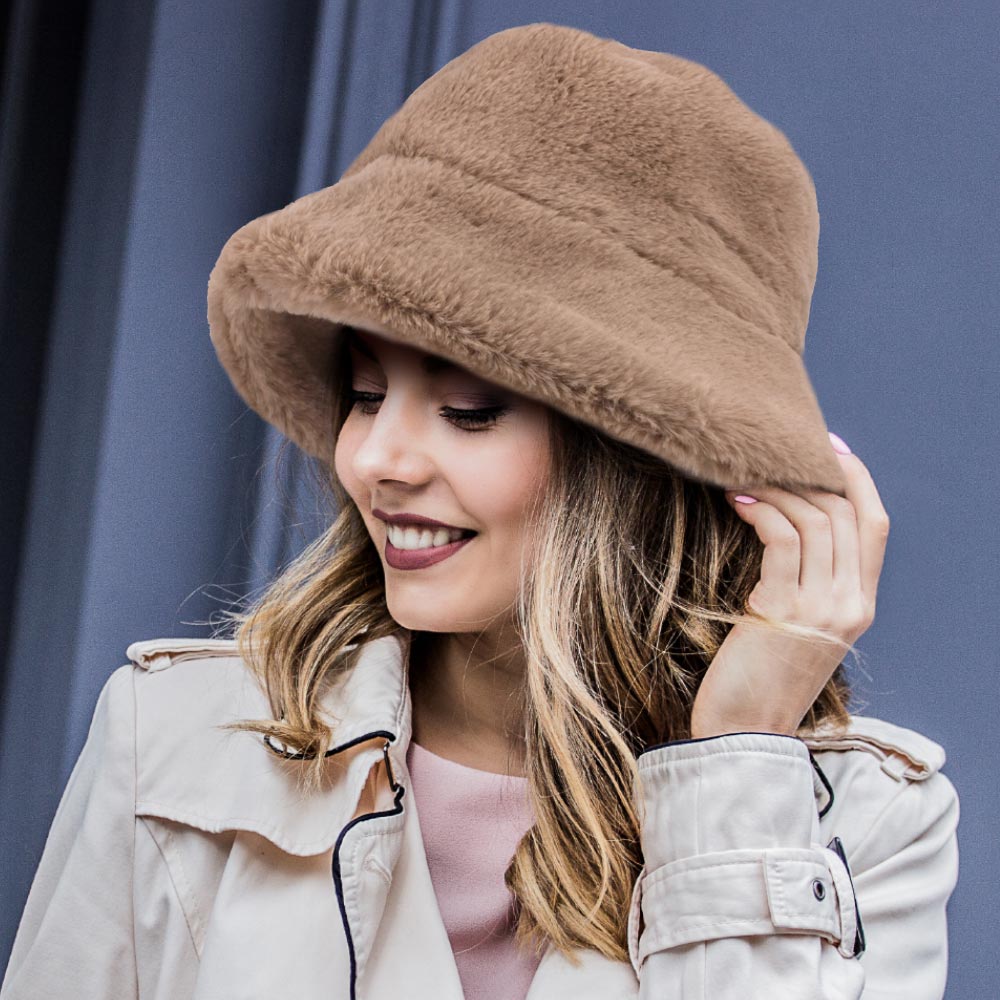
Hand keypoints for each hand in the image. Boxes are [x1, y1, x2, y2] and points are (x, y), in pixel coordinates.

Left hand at [690, 438, 889, 738]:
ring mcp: (822, 608)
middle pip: (846, 514)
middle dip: (808, 474)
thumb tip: (783, 522)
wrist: (742, 730)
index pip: (874, 526)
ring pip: (816, 520)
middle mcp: (851, 604)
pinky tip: (737, 500)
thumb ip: (806, 581)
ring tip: (742, 476)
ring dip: (777, 489)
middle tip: (768, 454)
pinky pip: (782, 539)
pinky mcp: (785, 610)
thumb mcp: (796, 625)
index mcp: (859, 605)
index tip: (829, 447)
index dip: (856, 481)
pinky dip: (760, 511)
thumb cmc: (758, 675)